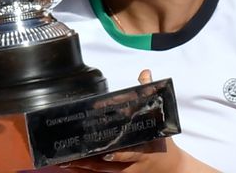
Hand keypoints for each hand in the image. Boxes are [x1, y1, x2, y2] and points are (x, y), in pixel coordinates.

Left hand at [59, 70, 218, 172]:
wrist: (171, 168)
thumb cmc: (162, 142)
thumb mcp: (158, 118)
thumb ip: (149, 95)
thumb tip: (145, 73)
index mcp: (143, 148)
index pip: (129, 151)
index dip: (118, 153)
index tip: (105, 152)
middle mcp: (132, 162)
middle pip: (110, 164)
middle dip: (92, 160)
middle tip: (74, 156)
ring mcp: (124, 170)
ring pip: (101, 171)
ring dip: (83, 166)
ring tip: (64, 161)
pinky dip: (84, 170)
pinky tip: (69, 166)